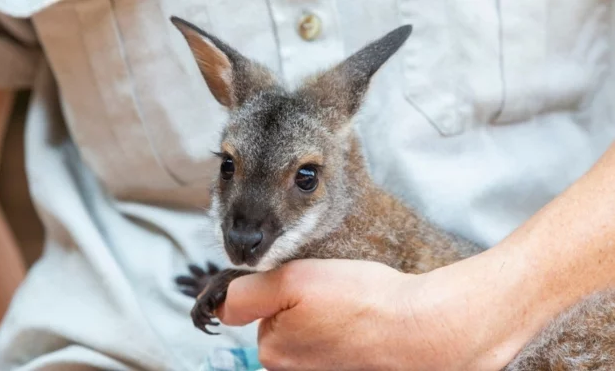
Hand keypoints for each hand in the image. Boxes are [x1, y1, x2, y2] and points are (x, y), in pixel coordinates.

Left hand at [217, 259, 478, 370]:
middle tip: (332, 291)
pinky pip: (332, 339)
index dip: (277, 288)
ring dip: (324, 314)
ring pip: (309, 329)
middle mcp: (291, 370)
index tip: (306, 286)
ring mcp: (320, 370)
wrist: (421, 327)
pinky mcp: (345, 365)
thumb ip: (245, 293)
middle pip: (282, 321)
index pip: (256, 310)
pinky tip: (360, 320)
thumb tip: (219, 306)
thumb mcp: (292, 280)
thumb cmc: (362, 302)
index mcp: (272, 352)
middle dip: (301, 302)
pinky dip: (343, 327)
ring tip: (350, 306)